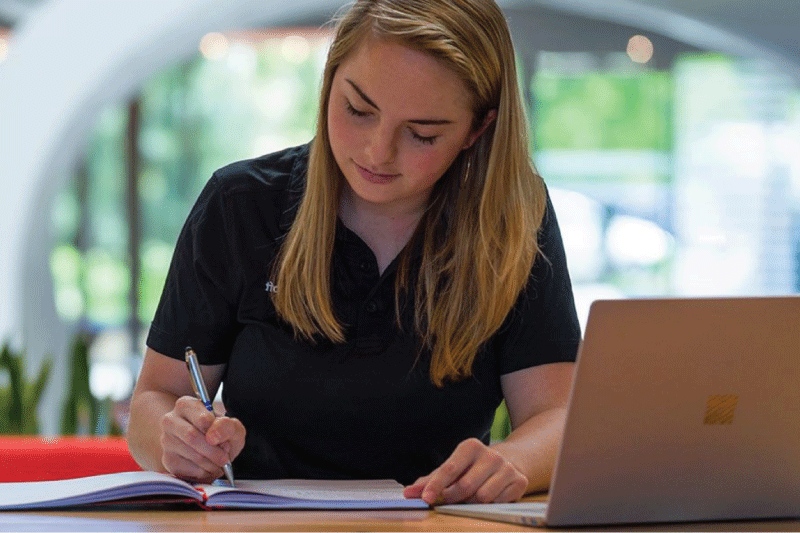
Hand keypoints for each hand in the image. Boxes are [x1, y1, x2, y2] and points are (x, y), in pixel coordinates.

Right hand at [159, 395, 245, 482]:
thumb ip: (227, 426)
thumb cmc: (220, 434)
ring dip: (210, 463)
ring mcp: (167, 441)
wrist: (211, 449)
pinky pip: (187, 469)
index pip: (202, 418)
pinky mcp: (168, 460)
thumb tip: (213, 435)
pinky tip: (209, 468)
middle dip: (213, 451)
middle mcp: (171, 420)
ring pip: (191, 454)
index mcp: (186, 405)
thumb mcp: (232, 426)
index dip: (216, 432)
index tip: (225, 442)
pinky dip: (203, 473)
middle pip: (192, 436)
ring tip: (219, 463)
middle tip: (224, 459)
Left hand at [403, 438, 527, 504]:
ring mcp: (507, 468)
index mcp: (470, 447)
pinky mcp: (519, 482)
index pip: (449, 468)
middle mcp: (491, 454)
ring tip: (472, 495)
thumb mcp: (452, 469)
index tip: (425, 498)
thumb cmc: (472, 468)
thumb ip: (430, 481)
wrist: (508, 463)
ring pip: (482, 497)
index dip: (436, 485)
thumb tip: (408, 492)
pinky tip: (490, 496)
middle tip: (449, 499)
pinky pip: (497, 503)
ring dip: (472, 502)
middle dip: (453, 497)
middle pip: (464, 486)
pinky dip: (489, 505)